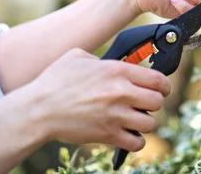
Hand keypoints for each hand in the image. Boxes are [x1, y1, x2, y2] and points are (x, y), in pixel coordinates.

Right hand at [25, 49, 170, 151]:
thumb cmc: (54, 81)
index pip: (158, 78)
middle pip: (158, 101)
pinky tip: (128, 135)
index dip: (163, 85)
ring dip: (145, 122)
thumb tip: (115, 63)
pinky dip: (136, 141)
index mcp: (117, 70)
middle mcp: (120, 92)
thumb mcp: (79, 57)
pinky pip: (136, 142)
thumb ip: (101, 58)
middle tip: (145, 104)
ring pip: (150, 122)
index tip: (161, 88)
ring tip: (135, 119)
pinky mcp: (107, 134)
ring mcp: (115, 115)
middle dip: (154, 103)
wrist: (37, 110)